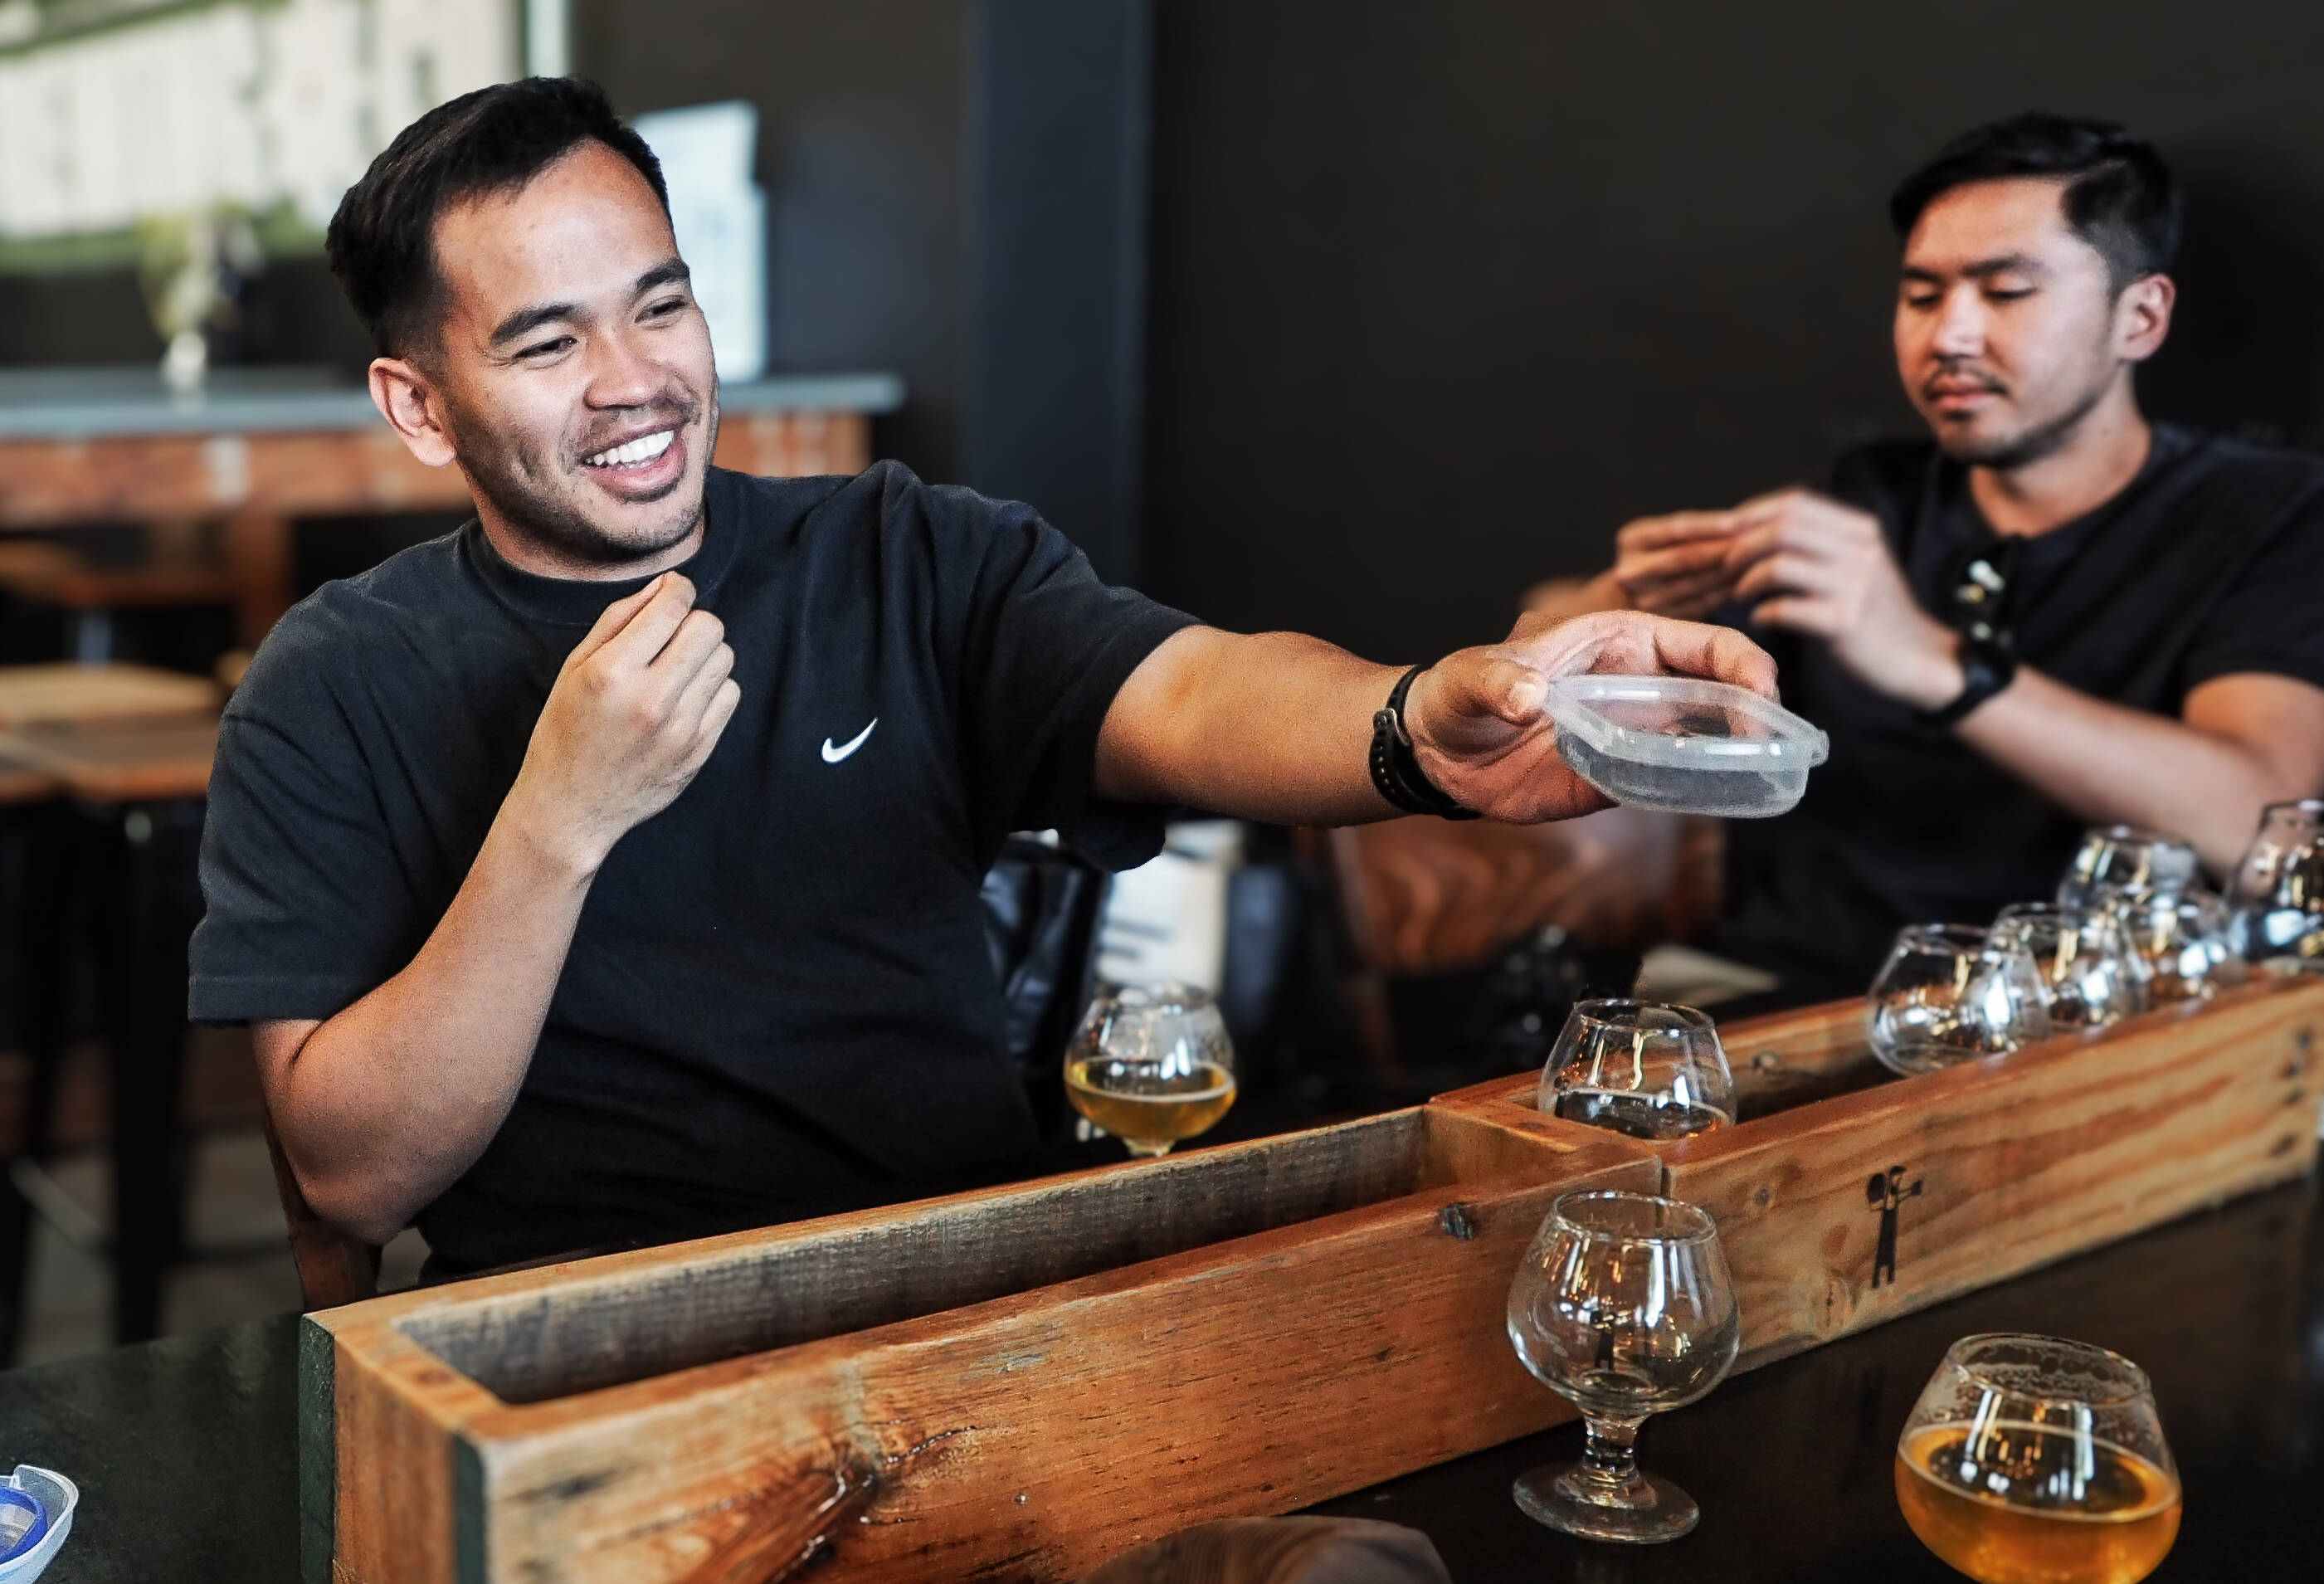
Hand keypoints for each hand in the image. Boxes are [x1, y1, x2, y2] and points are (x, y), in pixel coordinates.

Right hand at [504, 572, 740, 871]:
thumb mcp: (575, 668)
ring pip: (725, 659)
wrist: (572, 808)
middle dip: (692, 622)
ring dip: (704, 656)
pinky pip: (729, 694)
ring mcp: (681, 728)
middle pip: (709, 627)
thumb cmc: (566, 730)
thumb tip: (665, 586)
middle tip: (669, 638)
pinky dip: (711, 688)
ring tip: (673, 671)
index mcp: (612, 672)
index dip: (677, 589)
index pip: (673, 605)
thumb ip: (619, 620)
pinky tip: (683, 700)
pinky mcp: (699, 750)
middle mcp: (651, 698)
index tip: (672, 594)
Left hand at [1403, 610, 1777, 821]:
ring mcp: (1633, 735)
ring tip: (1762, 777)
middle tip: (1772, 746)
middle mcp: (1639, 687)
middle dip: (1758, 715)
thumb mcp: (1472, 677)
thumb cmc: (1459, 691)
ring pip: (1706, 742)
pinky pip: (1669, 786)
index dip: (1743, 663)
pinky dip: (1696, 794)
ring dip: (1736, 758)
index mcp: (1621, 641)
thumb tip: (1527, 697)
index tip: (1761, 694)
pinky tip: (1717, 803)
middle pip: (1722, 694)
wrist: (1435, 750)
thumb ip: (1498, 681)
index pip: (1703, 643)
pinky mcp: (1617, 778)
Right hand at [1605, 507, 1764, 617]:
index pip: (1676, 529)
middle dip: (1726, 548)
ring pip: (1697, 583)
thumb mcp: (1666, 535)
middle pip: (1686, 558)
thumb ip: (1697, 530)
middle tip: (1760, 541)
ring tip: (1762, 560)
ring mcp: (1644, 599)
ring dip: (1732, 571)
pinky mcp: (1661, 620)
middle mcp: (1631, 571)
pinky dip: (1727, 591)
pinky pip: (1701, 604)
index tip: (1742, 520)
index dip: (1710, 525)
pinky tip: (1748, 583)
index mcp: (1631, 539)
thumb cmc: (1663, 554)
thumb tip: (1746, 520)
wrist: (1631, 594)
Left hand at [1722, 489, 1961, 707]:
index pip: (1796, 503)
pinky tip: (1759, 619)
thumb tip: (1761, 529)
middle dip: (1743, 545)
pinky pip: (1788, 609)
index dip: (1753, 514)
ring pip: (1782, 564)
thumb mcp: (1858, 566)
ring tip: (1737, 593)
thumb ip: (1822, 544)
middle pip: (1784, 528)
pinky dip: (1763, 613)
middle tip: (1725, 566)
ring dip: (1748, 579)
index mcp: (1860, 531)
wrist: (1922, 659)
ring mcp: (1855, 586)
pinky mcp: (1846, 623)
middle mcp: (1861, 551)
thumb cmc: (1876, 615)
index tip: (1726, 531)